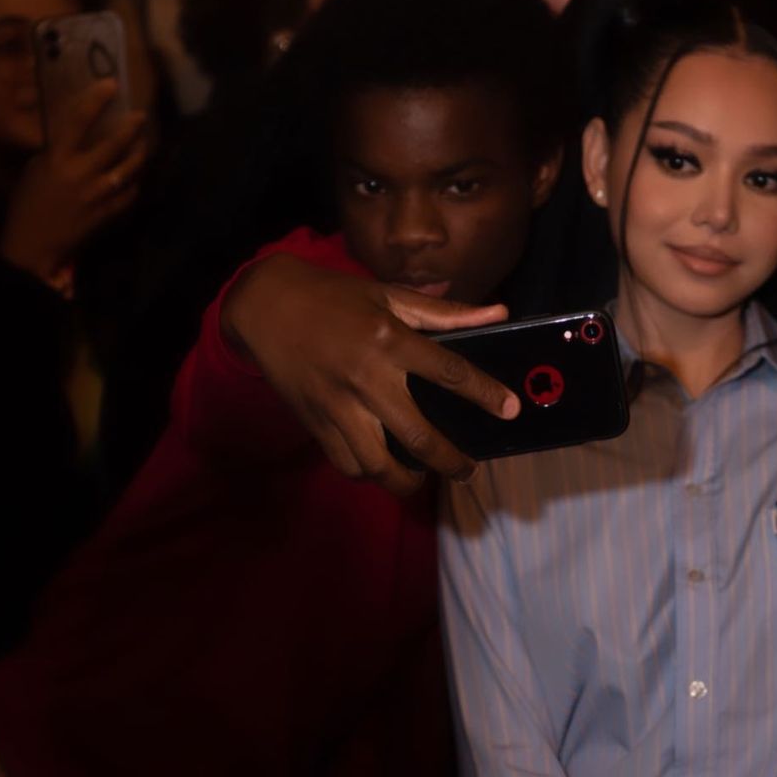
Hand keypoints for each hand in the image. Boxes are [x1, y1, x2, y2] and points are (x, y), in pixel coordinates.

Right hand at [1, 81, 145, 283]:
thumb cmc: (28, 202)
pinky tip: (136, 176)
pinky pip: (130, 194)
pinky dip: (135, 183)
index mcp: (57, 158)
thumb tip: (80, 136)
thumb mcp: (37, 169)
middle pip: (114, 144)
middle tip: (140, 116)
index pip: (78, 121)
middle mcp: (80, 173)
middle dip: (131, 127)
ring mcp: (97, 195)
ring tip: (144, 144)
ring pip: (129, 168)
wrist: (34, 243)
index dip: (95, 100)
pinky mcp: (107, 214)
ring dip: (139, 154)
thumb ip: (57, 151)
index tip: (111, 84)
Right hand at [222, 257, 518, 494]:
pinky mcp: (315, 423)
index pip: (448, 371)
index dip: (484, 393)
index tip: (511, 411)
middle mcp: (366, 378)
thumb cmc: (334, 297)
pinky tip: (384, 468)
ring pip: (379, 464)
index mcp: (388, 340)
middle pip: (418, 436)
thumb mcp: (389, 296)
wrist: (266, 307)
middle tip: (469, 471)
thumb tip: (500, 313)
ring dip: (408, 480)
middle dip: (452, 462)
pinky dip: (370, 473)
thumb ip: (446, 313)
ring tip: (425, 477)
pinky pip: (348, 464)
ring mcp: (338, 406)